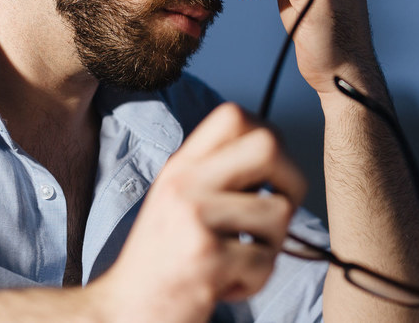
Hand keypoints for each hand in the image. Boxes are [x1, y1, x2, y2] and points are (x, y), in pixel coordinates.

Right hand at [91, 103, 305, 322]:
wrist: (126, 310)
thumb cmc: (162, 259)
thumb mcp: (177, 199)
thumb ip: (216, 173)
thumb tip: (276, 154)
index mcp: (180, 166)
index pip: (233, 115)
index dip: (268, 136)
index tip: (269, 172)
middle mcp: (185, 183)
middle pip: (268, 146)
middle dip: (291, 180)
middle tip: (277, 211)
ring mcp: (194, 218)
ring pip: (279, 212)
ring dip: (272, 245)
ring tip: (240, 259)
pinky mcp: (206, 258)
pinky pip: (266, 261)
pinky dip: (255, 281)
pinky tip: (225, 284)